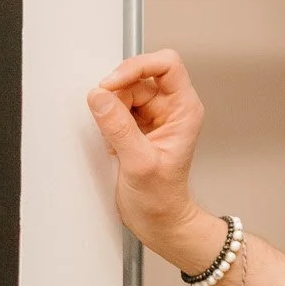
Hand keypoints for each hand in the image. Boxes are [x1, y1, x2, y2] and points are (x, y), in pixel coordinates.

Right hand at [88, 49, 207, 252]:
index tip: (111, 83)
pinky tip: (111, 142)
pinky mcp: (138, 126)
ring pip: (125, 92)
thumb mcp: (138, 163)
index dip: (137, 66)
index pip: (167, 65)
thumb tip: (99, 96)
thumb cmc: (162, 198)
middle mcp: (172, 108)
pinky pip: (117, 108)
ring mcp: (154, 116)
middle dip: (117, 92)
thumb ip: (118, 128)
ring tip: (111, 137)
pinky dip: (107, 119)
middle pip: (140, 77)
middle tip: (104, 115)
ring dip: (111, 108)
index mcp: (184, 109)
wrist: (160, 220)